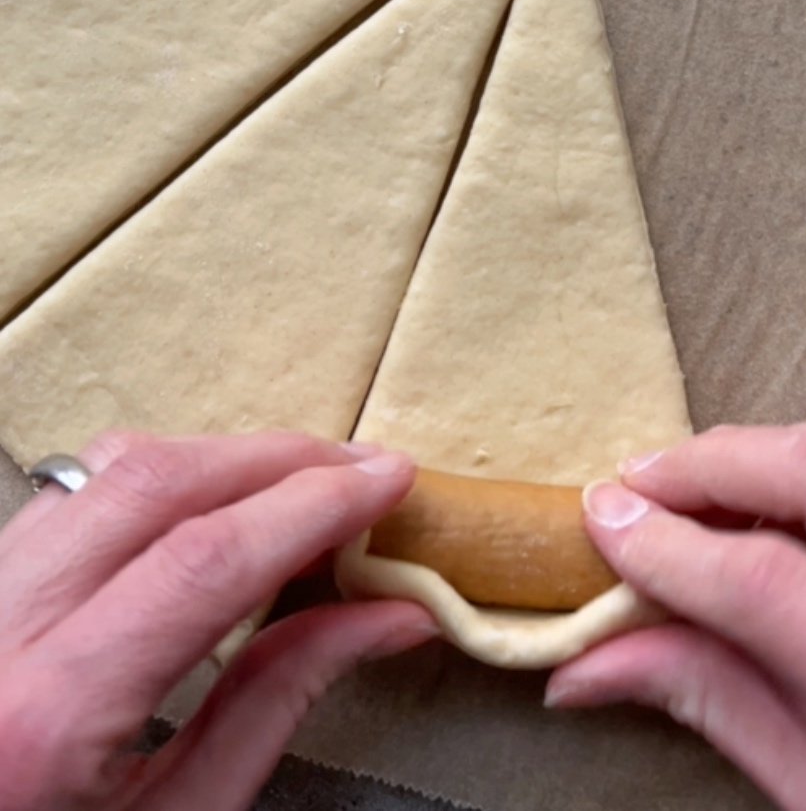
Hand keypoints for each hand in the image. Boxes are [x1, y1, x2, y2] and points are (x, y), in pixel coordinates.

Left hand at [0, 430, 435, 810]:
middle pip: (154, 483)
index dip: (314, 503)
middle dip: (278, 459)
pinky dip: (162, 479)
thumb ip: (281, 699)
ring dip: (221, 457)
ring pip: (106, 467)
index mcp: (45, 718)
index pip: (206, 560)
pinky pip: (75, 490)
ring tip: (301, 481)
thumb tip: (391, 614)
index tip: (389, 481)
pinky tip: (217, 501)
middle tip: (360, 470)